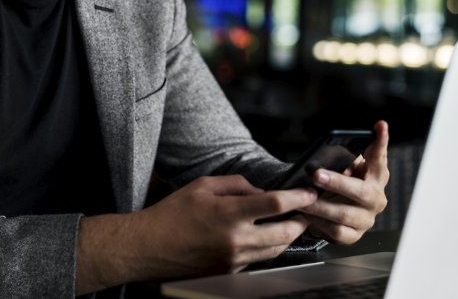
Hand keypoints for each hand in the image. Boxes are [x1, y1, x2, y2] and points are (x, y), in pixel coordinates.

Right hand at [75, 175, 314, 291]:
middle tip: (306, 209)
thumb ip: (236, 184)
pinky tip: (266, 235)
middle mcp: (236, 240)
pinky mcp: (230, 272)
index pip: (276, 204)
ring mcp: (235, 260)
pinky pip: (260, 259)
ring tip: (290, 221)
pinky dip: (269, 247)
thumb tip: (260, 190)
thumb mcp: (203, 186)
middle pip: (285, 232)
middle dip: (301, 220)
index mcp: (229, 215)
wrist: (149, 248)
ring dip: (288, 235)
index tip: (308, 192)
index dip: (298, 197)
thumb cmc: (172, 214)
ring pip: (277, 249)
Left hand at [299, 120, 388, 243]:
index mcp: (376, 176)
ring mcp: (367, 219)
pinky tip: (308, 216)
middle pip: (360, 191)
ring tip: (303, 198)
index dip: (381, 142)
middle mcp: (376, 197)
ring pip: (344, 214)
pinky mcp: (355, 235)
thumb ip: (340, 160)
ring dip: (321, 206)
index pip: (379, 156)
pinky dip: (320, 224)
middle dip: (336, 182)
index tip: (379, 125)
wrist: (333, 208)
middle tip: (316, 174)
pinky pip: (337, 232)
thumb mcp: (342, 167)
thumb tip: (320, 160)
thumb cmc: (338, 181)